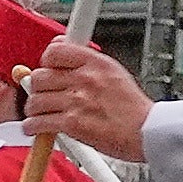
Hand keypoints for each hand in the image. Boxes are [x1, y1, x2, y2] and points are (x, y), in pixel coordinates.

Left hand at [22, 34, 153, 162]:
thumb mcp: (115, 73)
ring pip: (35, 100)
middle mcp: (86, 79)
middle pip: (40, 76)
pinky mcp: (72, 124)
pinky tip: (38, 127)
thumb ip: (88, 62)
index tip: (48, 68)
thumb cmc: (135, 108)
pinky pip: (38, 122)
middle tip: (45, 94)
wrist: (148, 132)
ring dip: (35, 109)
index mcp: (97, 63)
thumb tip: (63, 49)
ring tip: (42, 113)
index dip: (47, 61)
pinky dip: (34, 127)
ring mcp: (77, 101)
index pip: (55, 51)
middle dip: (38, 87)